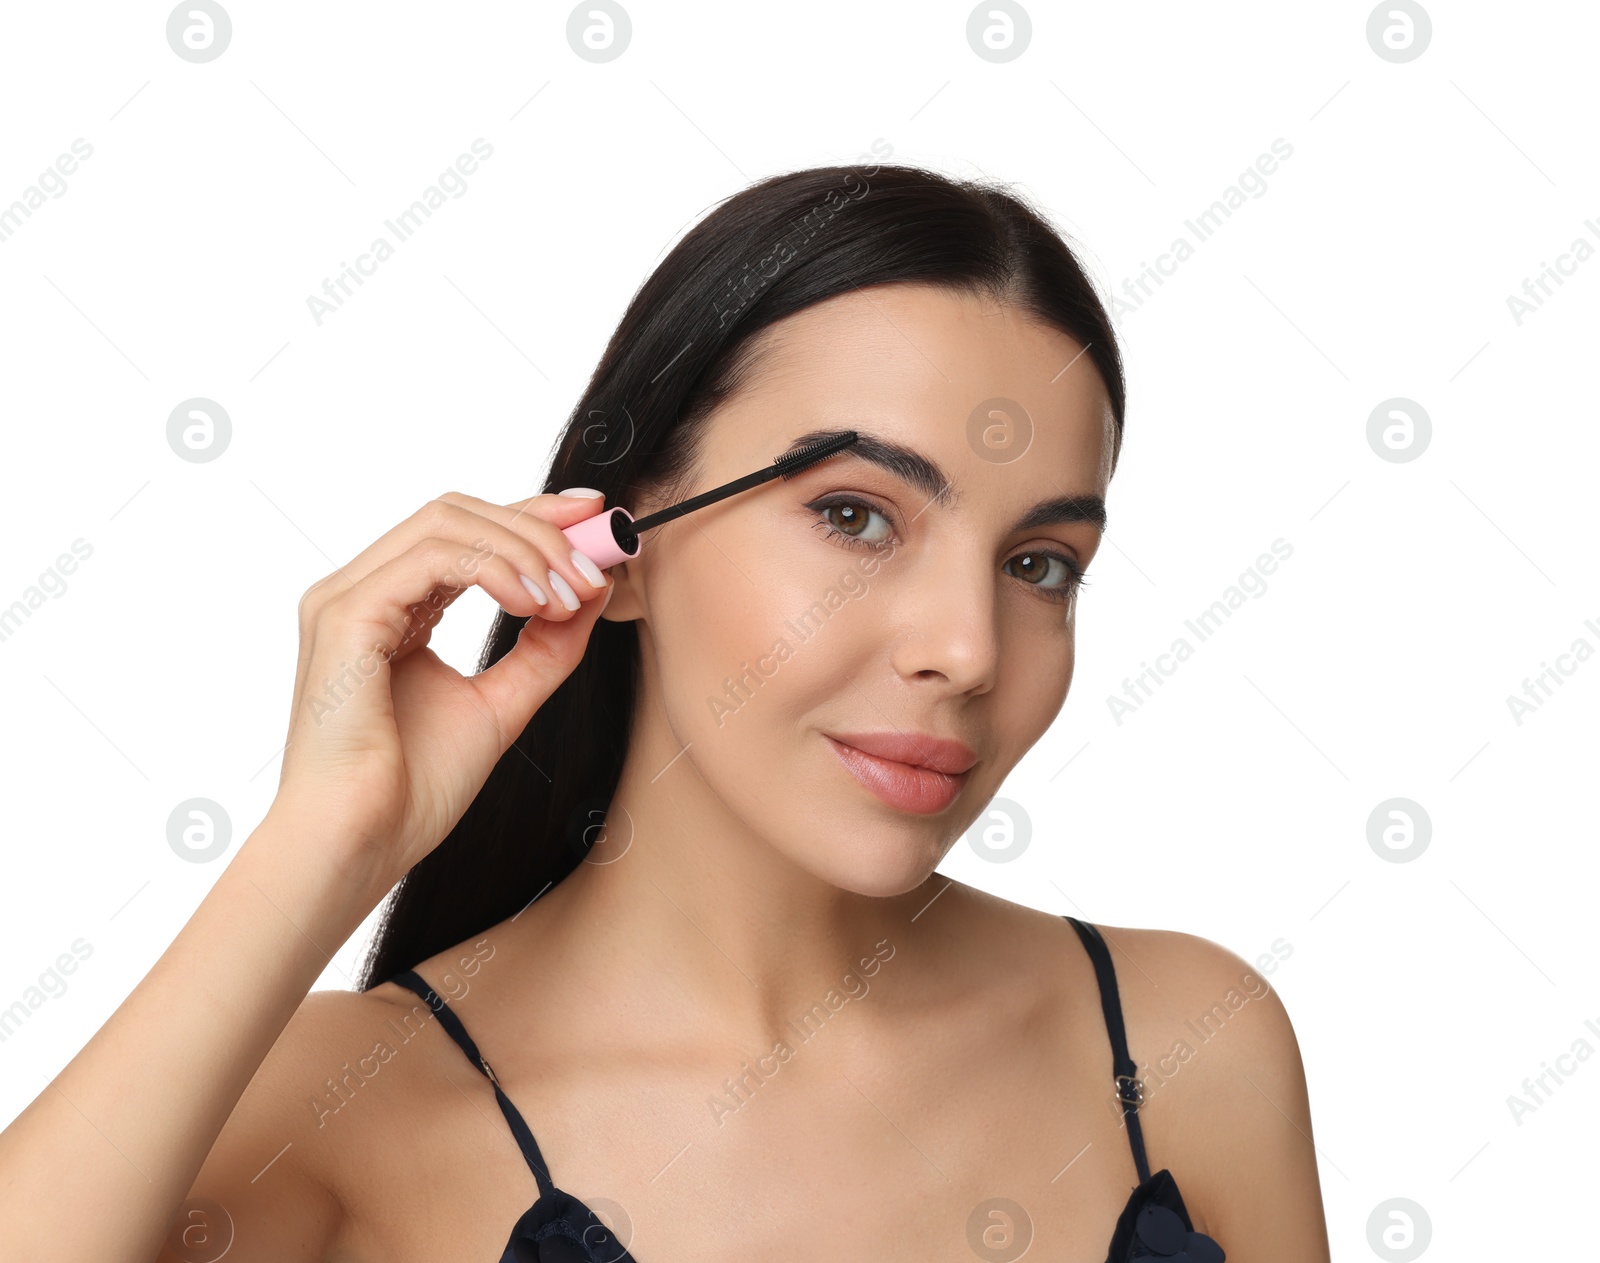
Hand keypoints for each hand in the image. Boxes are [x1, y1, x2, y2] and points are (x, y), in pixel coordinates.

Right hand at [263, 490, 614, 896]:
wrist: (360, 845)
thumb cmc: (412, 790)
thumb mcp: (502, 704)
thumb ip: (545, 649)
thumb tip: (592, 593)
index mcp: (391, 608)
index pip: (465, 532)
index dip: (532, 516)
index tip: (595, 520)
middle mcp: (362, 592)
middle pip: (457, 512)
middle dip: (538, 525)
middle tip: (596, 558)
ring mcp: (347, 599)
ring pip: (446, 522)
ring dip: (525, 548)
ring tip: (571, 593)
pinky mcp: (346, 616)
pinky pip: (431, 558)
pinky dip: (494, 568)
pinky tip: (533, 603)